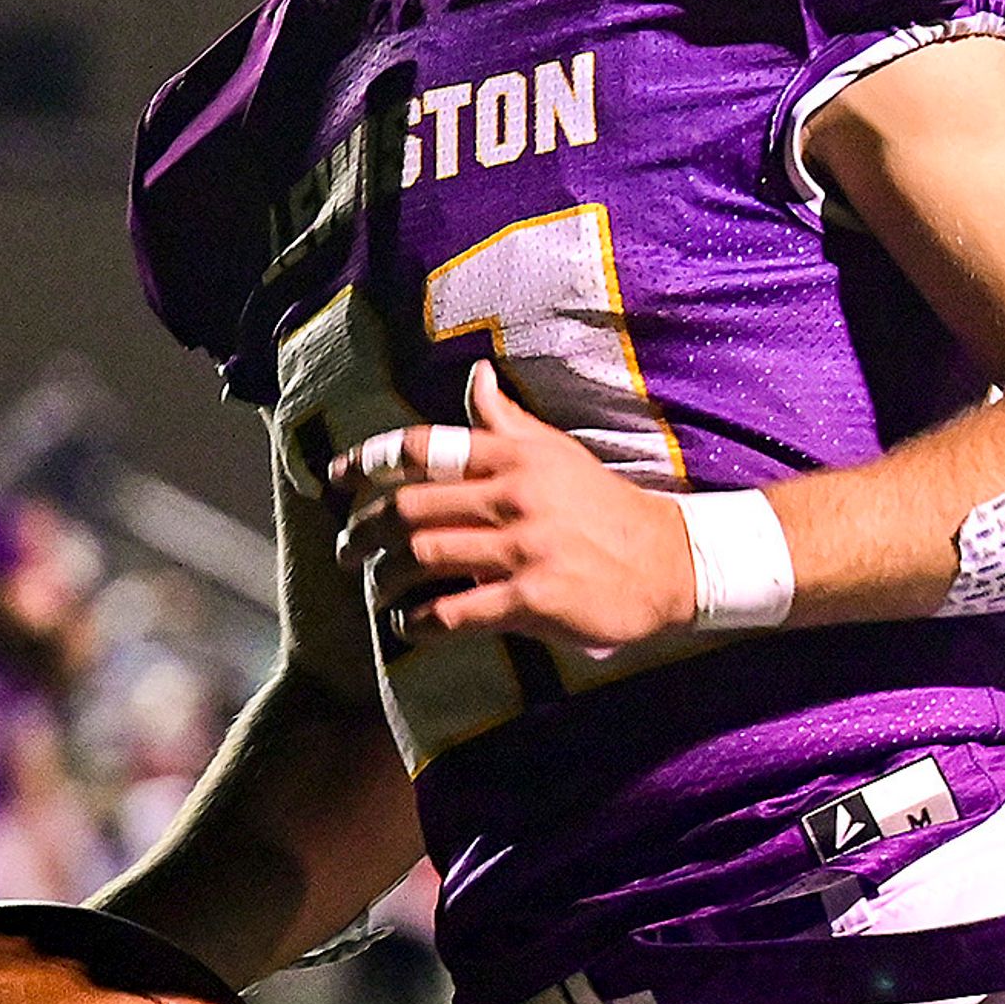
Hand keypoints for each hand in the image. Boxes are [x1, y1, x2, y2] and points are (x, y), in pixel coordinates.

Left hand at [332, 364, 698, 660]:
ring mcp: (522, 547)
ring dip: (385, 577)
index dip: (369, 459)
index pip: (425, 447)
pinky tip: (409, 626)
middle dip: (364, 529)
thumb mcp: (557, 453)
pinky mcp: (533, 597)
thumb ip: (508, 421)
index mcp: (514, 456)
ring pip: (424, 557)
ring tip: (376, 587)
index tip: (335, 476)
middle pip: (411, 507)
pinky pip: (457, 610)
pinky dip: (421, 621)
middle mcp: (513, 495)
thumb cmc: (605, 505)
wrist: (669, 561)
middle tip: (345, 548)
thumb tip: (476, 377)